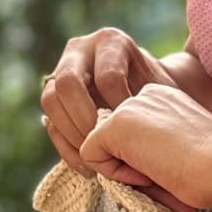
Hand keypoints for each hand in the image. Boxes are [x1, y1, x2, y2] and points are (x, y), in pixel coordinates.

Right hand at [40, 27, 181, 183]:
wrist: (149, 96)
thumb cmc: (160, 95)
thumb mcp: (162, 91)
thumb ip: (151, 100)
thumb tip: (134, 125)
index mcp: (111, 42)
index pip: (107, 78)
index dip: (120, 111)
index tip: (135, 134)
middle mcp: (81, 50)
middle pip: (67, 83)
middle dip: (84, 122)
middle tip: (104, 148)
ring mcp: (62, 70)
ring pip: (50, 101)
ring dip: (70, 136)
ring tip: (94, 163)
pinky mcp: (54, 96)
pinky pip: (50, 121)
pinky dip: (65, 147)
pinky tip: (87, 168)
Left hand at [78, 84, 211, 211]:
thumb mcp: (178, 157)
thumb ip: (149, 158)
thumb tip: (115, 176)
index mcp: (162, 101)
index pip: (132, 138)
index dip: (145, 164)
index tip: (174, 170)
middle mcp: (142, 96)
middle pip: (115, 144)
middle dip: (132, 168)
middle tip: (168, 174)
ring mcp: (127, 108)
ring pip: (102, 150)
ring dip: (126, 172)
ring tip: (161, 172)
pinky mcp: (115, 124)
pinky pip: (93, 158)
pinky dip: (116, 175)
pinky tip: (148, 172)